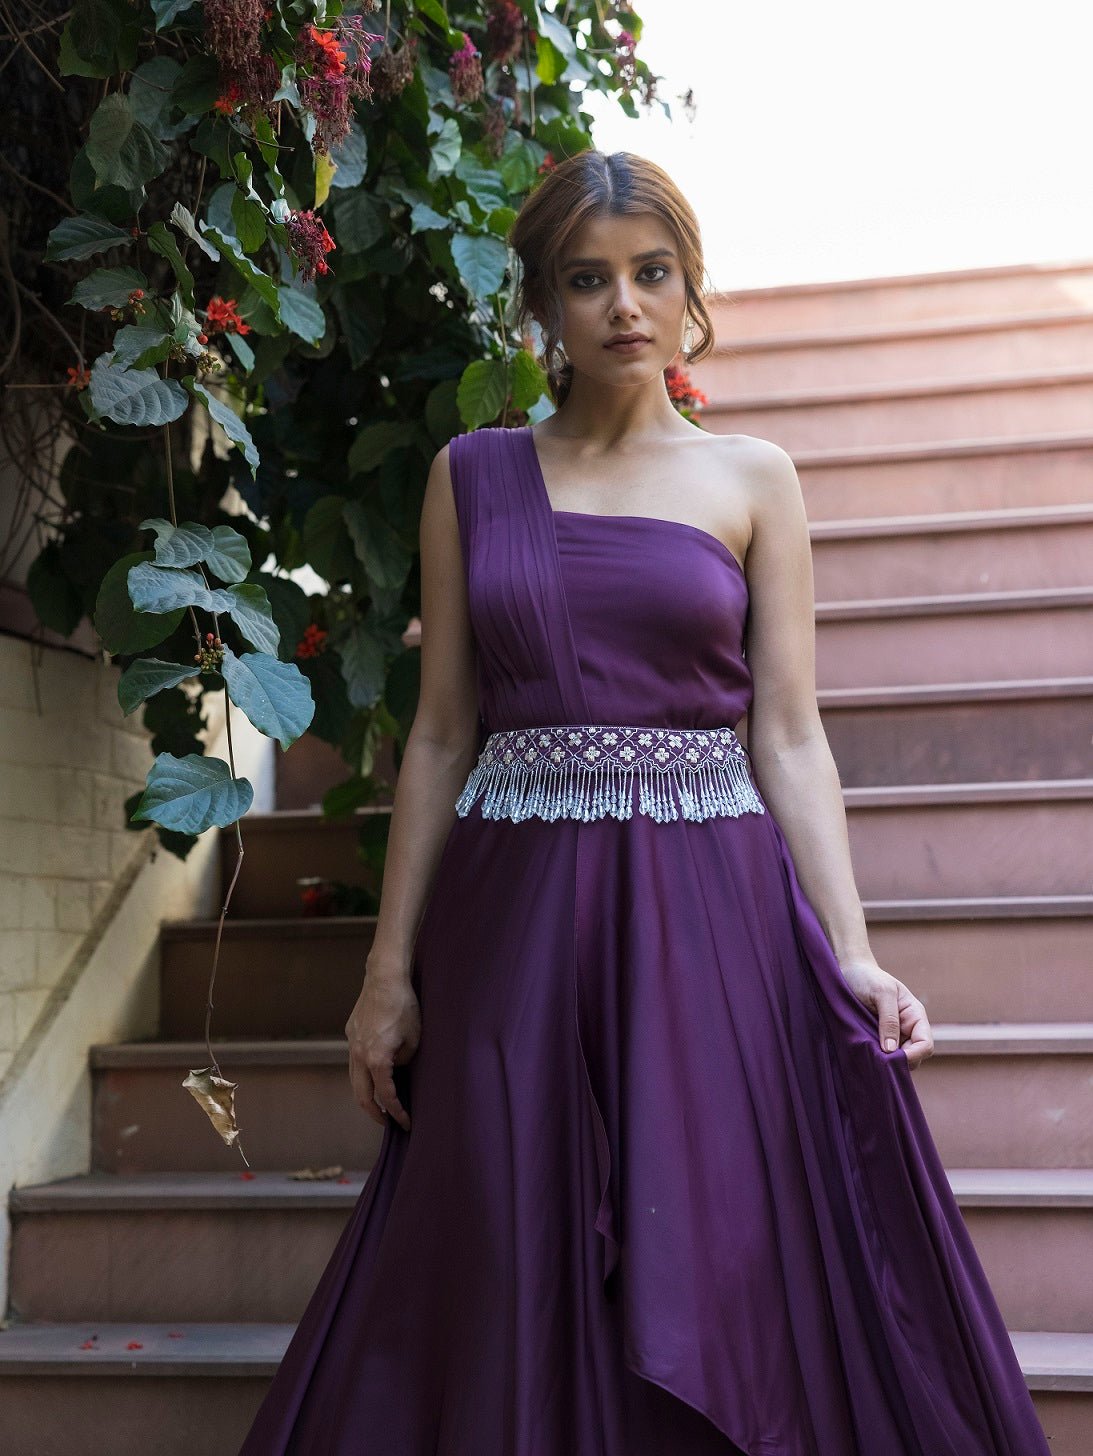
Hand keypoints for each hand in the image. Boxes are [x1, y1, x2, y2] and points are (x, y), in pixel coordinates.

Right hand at [344, 970, 420, 1130]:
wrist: (385, 979)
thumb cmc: (404, 1006)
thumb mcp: (414, 1038)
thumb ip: (405, 1060)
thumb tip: (398, 1067)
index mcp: (376, 1059)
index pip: (386, 1095)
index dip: (397, 1112)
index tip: (405, 1122)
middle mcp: (359, 1055)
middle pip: (361, 1095)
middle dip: (374, 1113)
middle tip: (387, 1122)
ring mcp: (352, 1044)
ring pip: (354, 1079)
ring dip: (365, 1095)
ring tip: (379, 1103)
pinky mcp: (351, 1033)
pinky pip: (354, 1060)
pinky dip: (362, 1074)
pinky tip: (374, 1073)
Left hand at [837, 957, 934, 1070]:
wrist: (850, 970)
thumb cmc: (868, 977)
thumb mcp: (881, 992)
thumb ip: (889, 1020)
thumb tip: (891, 1050)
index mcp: (915, 1016)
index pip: (925, 1044)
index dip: (913, 1055)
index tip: (891, 1057)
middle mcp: (908, 1028)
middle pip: (914, 1057)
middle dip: (899, 1062)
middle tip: (877, 1059)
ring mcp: (893, 1035)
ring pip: (898, 1060)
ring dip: (886, 1061)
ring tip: (869, 1056)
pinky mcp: (878, 1039)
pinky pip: (883, 1056)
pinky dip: (877, 1058)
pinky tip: (865, 1055)